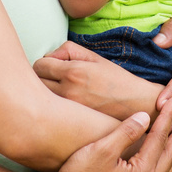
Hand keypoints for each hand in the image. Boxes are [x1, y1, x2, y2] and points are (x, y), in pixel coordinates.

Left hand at [34, 41, 161, 120]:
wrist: (136, 104)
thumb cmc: (115, 79)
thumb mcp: (94, 57)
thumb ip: (69, 50)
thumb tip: (50, 55)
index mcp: (73, 72)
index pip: (40, 65)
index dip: (44, 63)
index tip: (52, 66)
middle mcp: (68, 91)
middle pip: (35, 82)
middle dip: (41, 77)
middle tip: (52, 79)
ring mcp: (68, 109)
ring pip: (41, 99)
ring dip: (44, 93)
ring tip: (56, 92)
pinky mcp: (72, 122)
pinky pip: (51, 113)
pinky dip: (52, 108)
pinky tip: (61, 107)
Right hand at [55, 98, 171, 171]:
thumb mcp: (101, 151)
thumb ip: (125, 133)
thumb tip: (145, 116)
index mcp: (142, 170)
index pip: (158, 137)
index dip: (166, 117)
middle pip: (169, 152)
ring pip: (165, 162)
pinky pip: (157, 168)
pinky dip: (164, 155)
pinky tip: (160, 151)